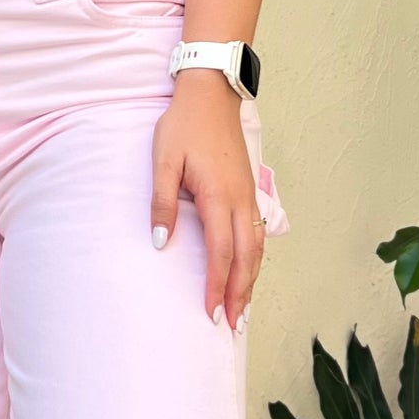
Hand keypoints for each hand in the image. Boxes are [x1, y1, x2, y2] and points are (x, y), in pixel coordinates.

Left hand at [151, 71, 263, 328]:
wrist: (212, 93)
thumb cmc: (184, 125)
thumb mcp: (163, 161)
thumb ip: (162, 203)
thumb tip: (161, 243)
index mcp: (218, 197)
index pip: (221, 253)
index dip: (217, 286)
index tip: (211, 312)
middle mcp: (240, 200)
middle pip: (247, 258)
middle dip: (240, 294)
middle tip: (232, 325)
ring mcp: (249, 195)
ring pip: (257, 247)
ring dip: (251, 280)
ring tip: (243, 309)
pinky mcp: (249, 190)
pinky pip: (257, 234)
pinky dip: (255, 259)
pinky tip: (248, 271)